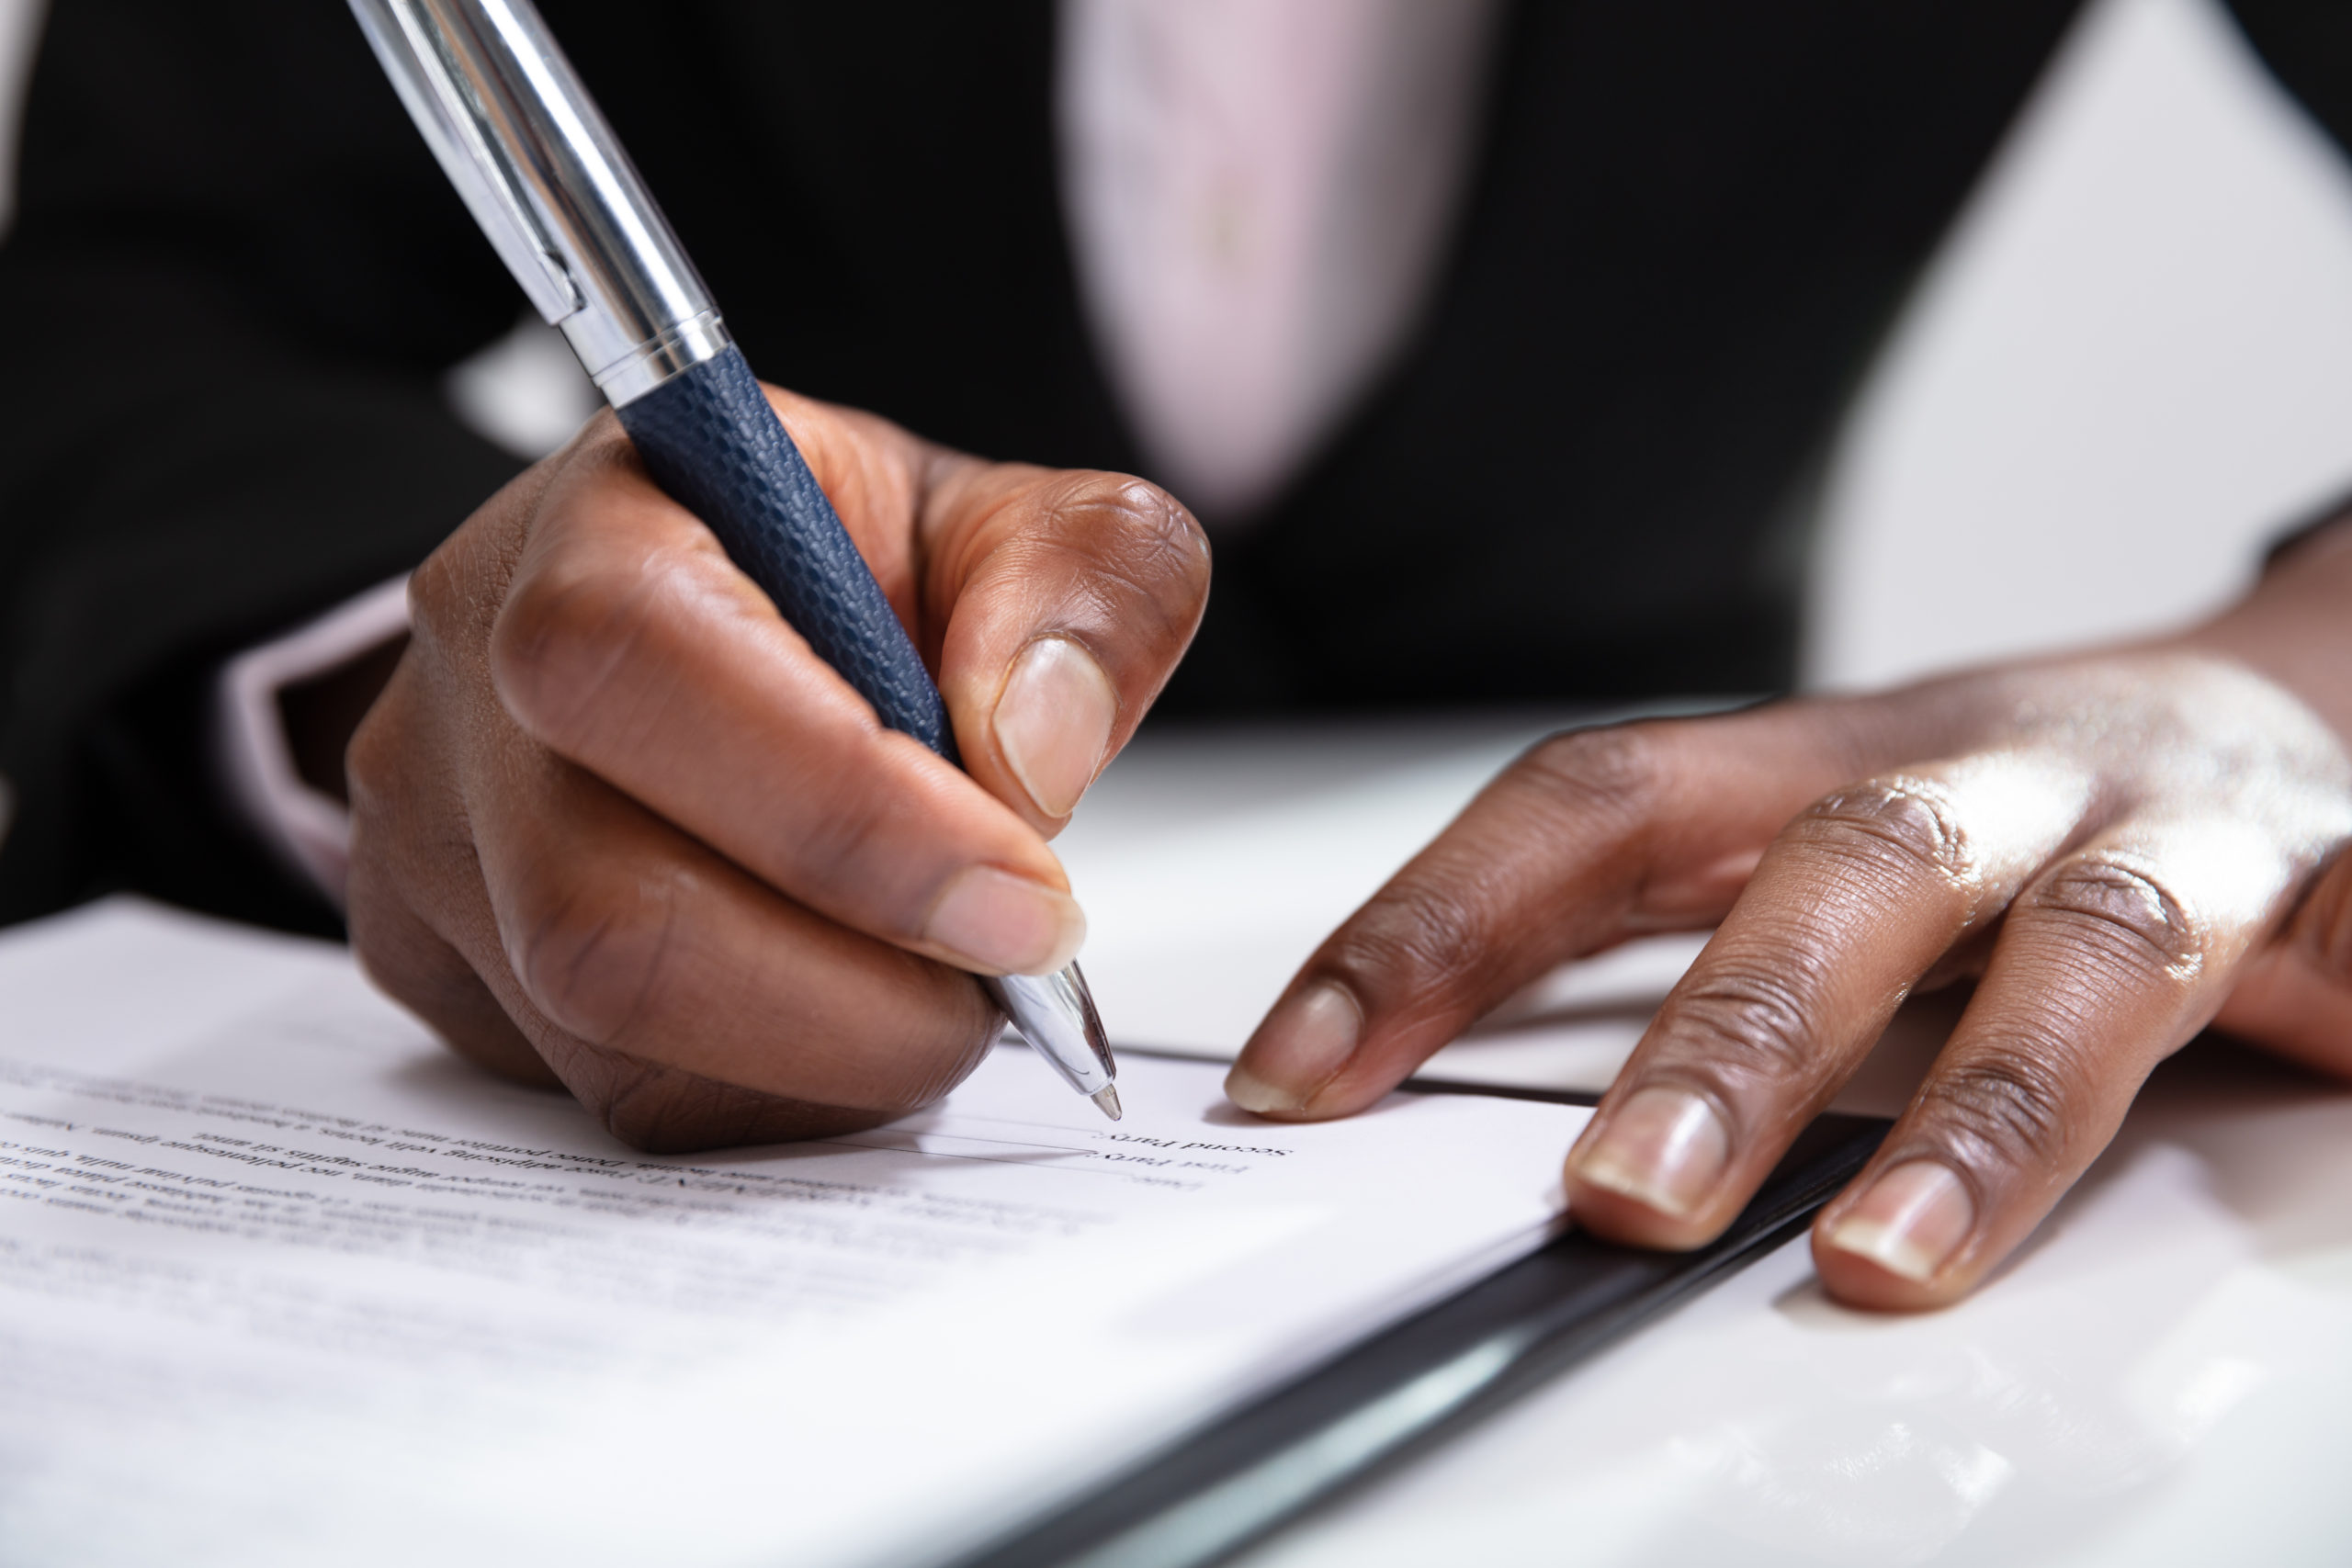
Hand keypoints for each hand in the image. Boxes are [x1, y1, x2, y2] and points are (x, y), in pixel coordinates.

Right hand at [347, 386, 1205, 1151]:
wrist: (705, 606)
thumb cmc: (849, 563)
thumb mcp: (1008, 519)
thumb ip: (1082, 582)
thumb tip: (1034, 753)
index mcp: (597, 522)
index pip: (645, 661)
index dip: (849, 815)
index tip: (1025, 901)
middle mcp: (472, 687)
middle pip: (603, 914)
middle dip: (856, 999)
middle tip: (1006, 980)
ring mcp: (433, 845)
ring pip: (612, 1045)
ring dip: (832, 1062)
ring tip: (937, 987)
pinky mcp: (444, 970)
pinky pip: (609, 1101)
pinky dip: (776, 1095)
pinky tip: (848, 1016)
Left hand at [1225, 528, 2351, 1309]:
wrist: (2272, 705)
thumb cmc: (1994, 808)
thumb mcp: (1811, 843)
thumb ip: (1656, 942)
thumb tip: (1385, 1077)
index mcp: (1812, 760)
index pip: (1589, 806)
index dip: (1437, 924)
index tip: (1301, 1071)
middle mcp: (1983, 775)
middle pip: (1841, 871)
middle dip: (1725, 1039)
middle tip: (1611, 1199)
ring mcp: (2165, 836)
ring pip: (2081, 958)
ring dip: (1982, 1115)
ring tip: (1881, 1266)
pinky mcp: (2342, 893)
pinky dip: (2347, 1018)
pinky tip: (2321, 1086)